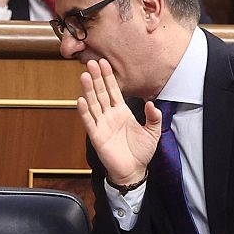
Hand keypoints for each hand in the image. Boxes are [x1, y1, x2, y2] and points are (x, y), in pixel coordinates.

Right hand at [76, 58, 159, 187]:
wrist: (134, 170)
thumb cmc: (141, 152)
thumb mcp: (153, 132)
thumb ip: (153, 117)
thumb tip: (151, 104)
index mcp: (122, 111)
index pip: (113, 90)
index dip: (109, 76)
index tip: (104, 62)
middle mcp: (110, 115)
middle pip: (101, 93)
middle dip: (97, 77)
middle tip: (91, 62)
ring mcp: (102, 124)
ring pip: (93, 104)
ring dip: (89, 90)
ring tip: (85, 76)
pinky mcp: (97, 136)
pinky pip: (89, 122)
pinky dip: (84, 112)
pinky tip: (80, 101)